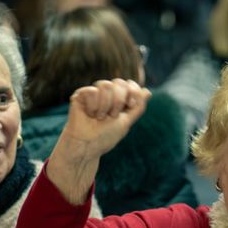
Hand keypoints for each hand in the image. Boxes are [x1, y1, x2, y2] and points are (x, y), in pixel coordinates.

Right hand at [47, 79, 150, 203]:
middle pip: (119, 82)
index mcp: (118, 99)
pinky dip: (93, 106)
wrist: (88, 145)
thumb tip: (147, 91)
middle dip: (119, 101)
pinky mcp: (80, 96)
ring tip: (100, 117)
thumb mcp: (127, 121)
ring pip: (105, 85)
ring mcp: (93, 94)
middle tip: (113, 115)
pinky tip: (90, 114)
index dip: (133, 91)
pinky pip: (92, 91)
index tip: (130, 105)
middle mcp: (106, 94)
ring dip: (106, 105)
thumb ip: (138, 106)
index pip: (129, 84)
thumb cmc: (106, 136)